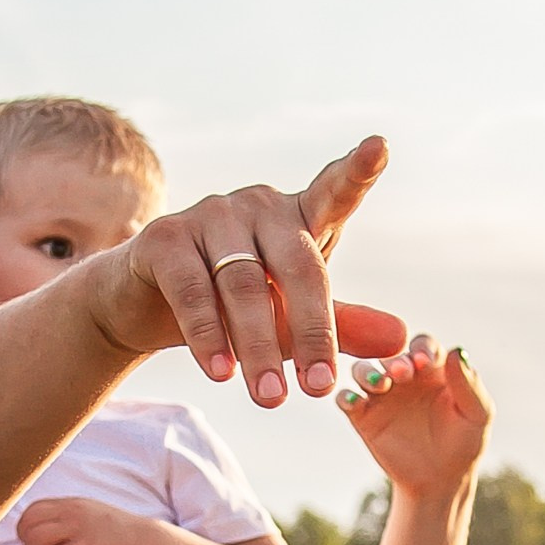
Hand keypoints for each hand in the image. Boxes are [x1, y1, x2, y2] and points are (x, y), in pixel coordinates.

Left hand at [16, 496, 152, 544]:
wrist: (143, 542)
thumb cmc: (115, 532)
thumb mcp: (89, 511)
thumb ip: (67, 513)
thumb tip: (40, 524)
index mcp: (72, 503)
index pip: (33, 508)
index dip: (26, 525)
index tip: (33, 537)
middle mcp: (72, 513)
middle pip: (28, 523)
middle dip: (26, 539)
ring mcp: (78, 531)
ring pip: (35, 540)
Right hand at [93, 137, 406, 407]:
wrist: (143, 307)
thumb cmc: (232, 308)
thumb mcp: (290, 319)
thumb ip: (341, 326)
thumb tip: (401, 338)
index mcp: (297, 218)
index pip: (334, 192)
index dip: (358, 170)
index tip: (380, 145)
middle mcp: (258, 206)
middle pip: (297, 267)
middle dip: (312, 333)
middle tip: (317, 391)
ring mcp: (210, 215)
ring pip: (244, 286)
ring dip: (259, 349)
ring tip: (270, 398)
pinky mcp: (165, 236)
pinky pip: (194, 291)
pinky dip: (209, 336)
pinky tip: (220, 373)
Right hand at [336, 336, 490, 499]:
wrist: (441, 480)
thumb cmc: (464, 443)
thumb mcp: (477, 414)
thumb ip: (469, 384)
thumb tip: (457, 351)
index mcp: (432, 369)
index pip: (423, 345)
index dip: (423, 348)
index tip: (425, 360)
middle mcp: (403, 376)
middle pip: (389, 355)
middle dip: (395, 361)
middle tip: (401, 373)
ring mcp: (381, 395)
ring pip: (363, 370)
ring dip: (367, 372)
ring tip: (380, 385)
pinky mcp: (363, 417)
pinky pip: (347, 399)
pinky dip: (346, 397)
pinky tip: (354, 402)